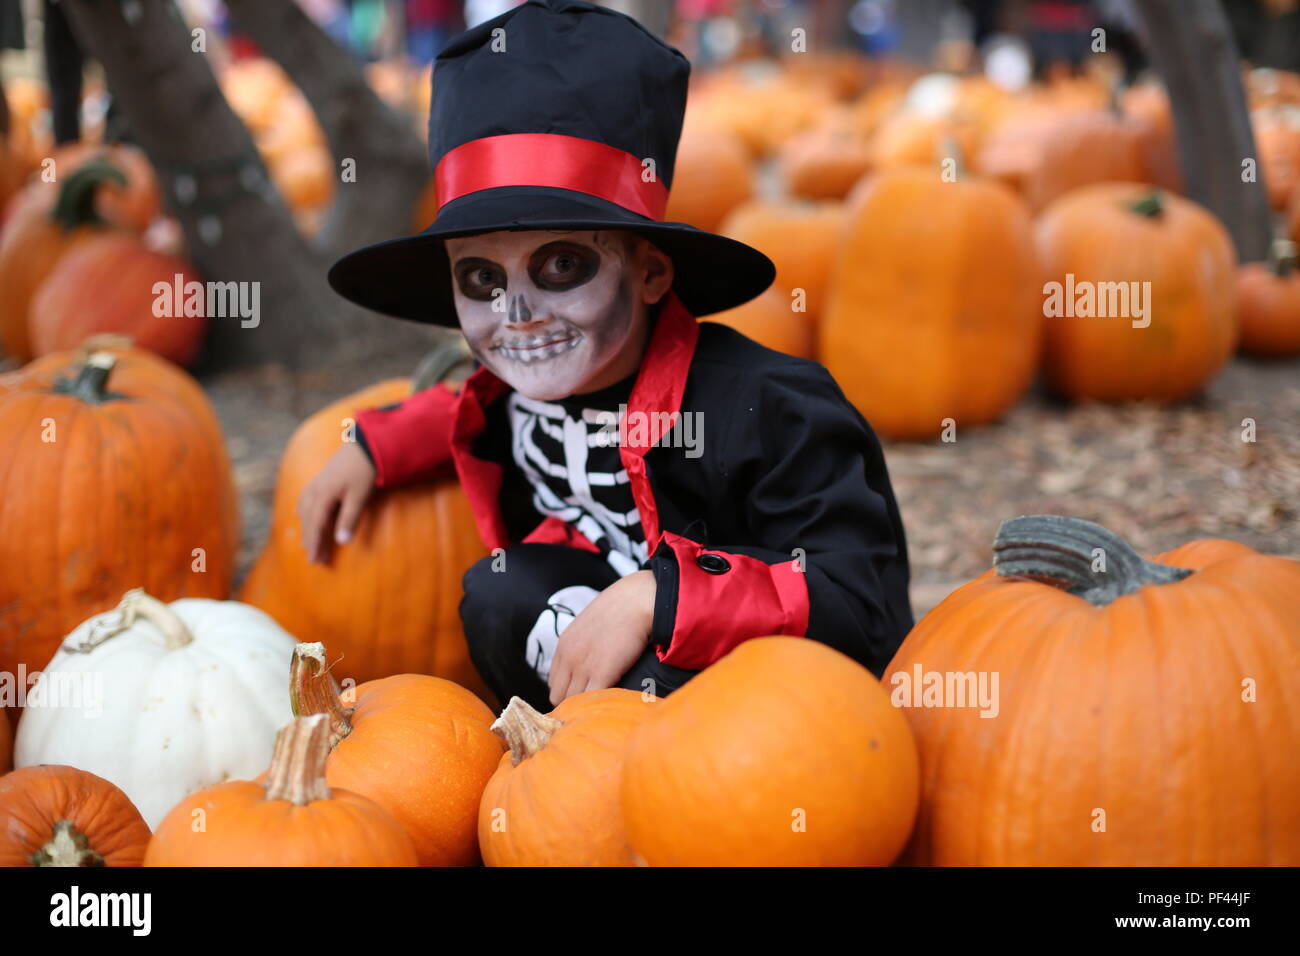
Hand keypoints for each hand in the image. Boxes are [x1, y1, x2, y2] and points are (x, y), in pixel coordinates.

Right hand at [296, 442, 376, 564]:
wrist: (366, 443)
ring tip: (309, 542)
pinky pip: (305, 498)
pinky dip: (303, 510)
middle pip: (308, 520)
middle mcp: (315, 490)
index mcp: (323, 496)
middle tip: (314, 559)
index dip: (314, 544)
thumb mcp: (359, 496)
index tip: (314, 561)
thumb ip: (350, 518)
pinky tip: (301, 513)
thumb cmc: (364, 470)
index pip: (315, 526)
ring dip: (307, 527)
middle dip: (310, 540)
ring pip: (305, 510)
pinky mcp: (321, 477)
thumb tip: (341, 541)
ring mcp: (316, 482)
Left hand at [547, 570, 655, 705]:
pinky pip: (592, 700)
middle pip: (558, 696)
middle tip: (591, 704)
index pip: (553, 683)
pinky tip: (610, 702)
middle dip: (572, 703)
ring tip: (601, 706)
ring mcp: (583, 667)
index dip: (566, 692)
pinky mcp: (602, 674)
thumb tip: (589, 658)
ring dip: (586, 706)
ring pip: (574, 702)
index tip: (580, 694)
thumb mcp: (589, 625)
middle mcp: (569, 658)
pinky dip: (599, 705)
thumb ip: (582, 644)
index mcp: (563, 646)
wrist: (636, 601)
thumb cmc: (620, 609)